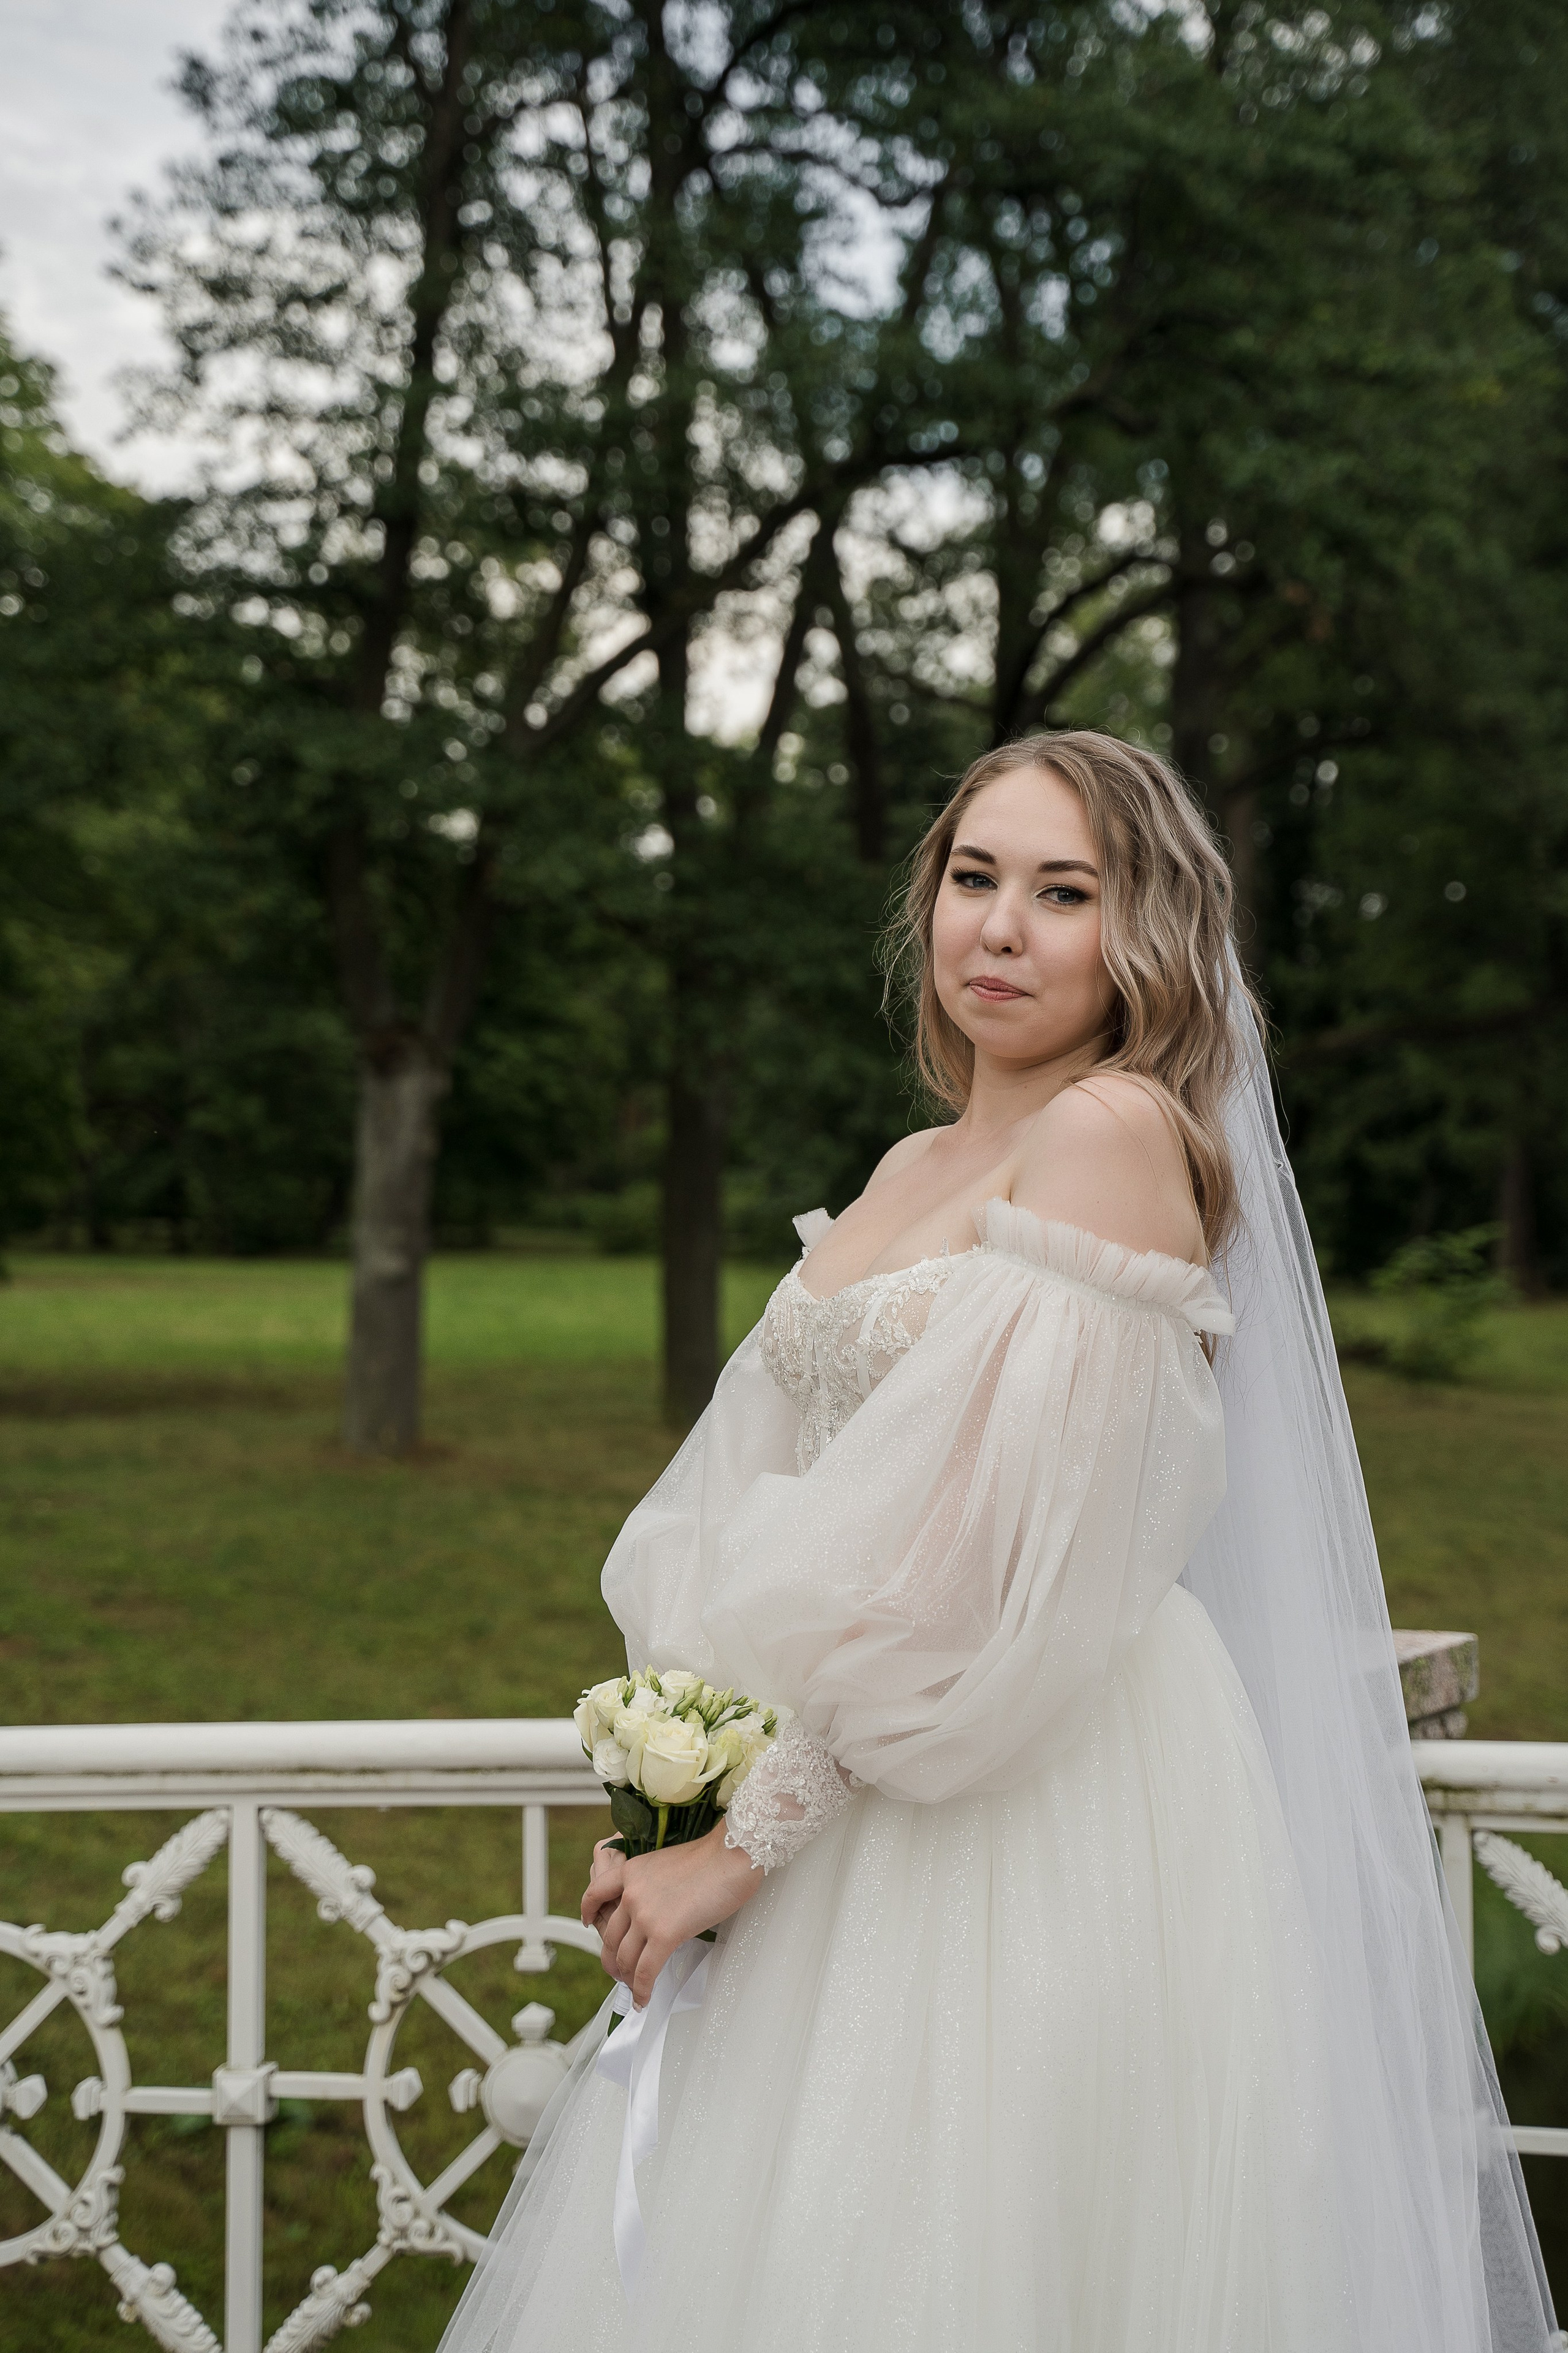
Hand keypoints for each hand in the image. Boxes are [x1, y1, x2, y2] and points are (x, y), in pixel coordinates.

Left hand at [580, 1825, 762, 2008]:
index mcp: (632, 1871)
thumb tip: (657, 1907)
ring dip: (627, 1979)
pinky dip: (642, 1990)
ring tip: (634, 1988)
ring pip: (624, 1958)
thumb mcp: (668, 1861)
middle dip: (612, 1959)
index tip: (589, 1922)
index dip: (589, 1911)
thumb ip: (653, 1884)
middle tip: (619, 1971)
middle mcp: (632, 1893)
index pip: (596, 1893)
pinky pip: (645, 1972)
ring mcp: (645, 1915)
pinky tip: (644, 1998)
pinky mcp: (664, 1934)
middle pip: (610, 1936)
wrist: (731, 1855)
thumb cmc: (713, 1857)